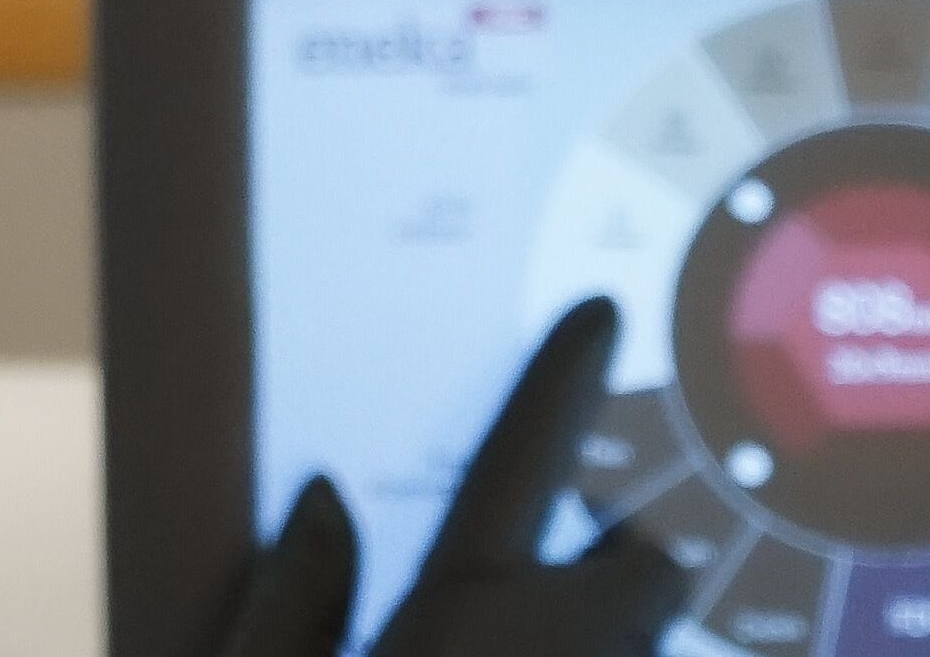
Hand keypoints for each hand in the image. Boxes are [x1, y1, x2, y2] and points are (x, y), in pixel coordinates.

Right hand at [220, 297, 692, 656]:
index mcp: (463, 619)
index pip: (518, 465)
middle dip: (617, 560)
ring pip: (644, 642)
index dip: (559, 382)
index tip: (598, 314)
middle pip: (648, 572)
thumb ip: (290, 598)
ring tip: (533, 643)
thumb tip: (322, 498)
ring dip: (607, 634)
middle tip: (552, 579)